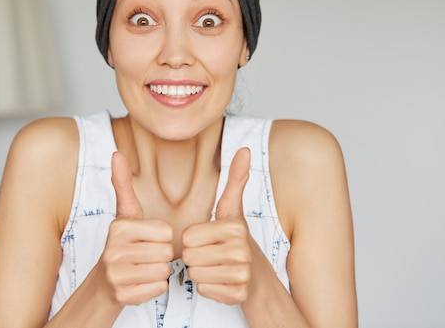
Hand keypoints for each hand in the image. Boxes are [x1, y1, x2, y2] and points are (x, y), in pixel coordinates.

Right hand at [100, 151, 173, 304]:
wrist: (104, 282)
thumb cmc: (122, 244)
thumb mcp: (124, 214)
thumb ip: (123, 183)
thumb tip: (117, 153)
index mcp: (118, 227)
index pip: (166, 232)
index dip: (162, 237)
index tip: (146, 239)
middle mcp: (113, 250)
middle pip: (166, 252)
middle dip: (162, 255)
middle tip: (145, 255)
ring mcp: (116, 275)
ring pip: (163, 271)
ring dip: (159, 272)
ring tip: (142, 268)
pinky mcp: (122, 296)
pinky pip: (158, 289)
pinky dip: (154, 287)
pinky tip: (140, 282)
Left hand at [181, 147, 254, 304]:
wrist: (256, 277)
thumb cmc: (235, 241)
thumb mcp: (232, 209)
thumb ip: (235, 180)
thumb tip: (245, 149)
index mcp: (234, 226)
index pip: (187, 236)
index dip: (192, 239)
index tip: (208, 239)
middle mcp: (241, 249)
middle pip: (189, 256)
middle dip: (194, 257)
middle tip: (210, 255)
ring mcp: (242, 273)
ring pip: (195, 274)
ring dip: (200, 273)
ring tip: (215, 267)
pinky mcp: (239, 294)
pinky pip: (204, 290)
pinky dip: (208, 288)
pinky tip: (220, 282)